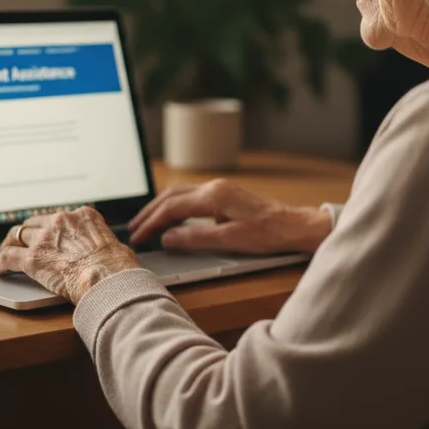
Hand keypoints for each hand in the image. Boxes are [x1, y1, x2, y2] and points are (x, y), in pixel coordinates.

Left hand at [0, 207, 141, 303]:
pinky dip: (0, 262)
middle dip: (27, 233)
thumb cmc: (119, 269)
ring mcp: (45, 238)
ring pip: (18, 235)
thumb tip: (105, 254)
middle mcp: (62, 221)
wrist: (109, 279)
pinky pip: (8, 256)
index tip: (47, 234)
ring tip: (5, 254)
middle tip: (21, 242)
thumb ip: (101, 245)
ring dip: (11, 245)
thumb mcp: (115, 246)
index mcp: (84, 215)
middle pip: (35, 223)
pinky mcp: (32, 258)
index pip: (59, 217)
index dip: (50, 227)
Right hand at [128, 179, 332, 254]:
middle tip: (133, 229)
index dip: (151, 223)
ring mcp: (219, 190)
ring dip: (160, 208)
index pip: (172, 207)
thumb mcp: (231, 240)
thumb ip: (196, 238)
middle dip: (149, 213)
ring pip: (179, 195)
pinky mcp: (224, 197)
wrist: (295, 226)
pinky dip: (174, 207)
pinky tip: (170, 218)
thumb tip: (168, 238)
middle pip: (171, 196)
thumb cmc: (269, 234)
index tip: (138, 237)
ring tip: (145, 223)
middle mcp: (214, 188)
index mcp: (214, 195)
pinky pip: (190, 198)